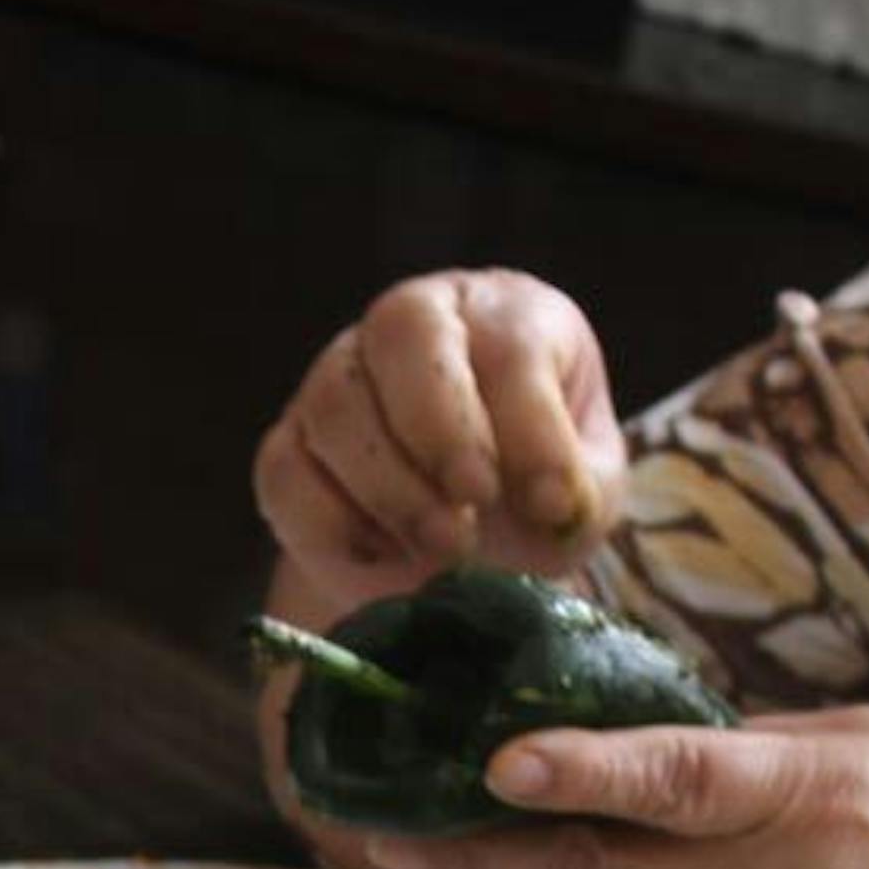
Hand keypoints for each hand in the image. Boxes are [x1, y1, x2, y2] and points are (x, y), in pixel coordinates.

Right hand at [253, 271, 623, 622]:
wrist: (463, 547)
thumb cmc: (531, 497)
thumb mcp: (582, 494)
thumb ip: (578, 494)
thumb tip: (552, 508)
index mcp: (502, 315)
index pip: (509, 343)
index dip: (530, 425)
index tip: (550, 503)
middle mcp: (413, 324)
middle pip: (403, 333)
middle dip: (442, 432)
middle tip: (475, 507)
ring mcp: (337, 378)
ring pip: (335, 406)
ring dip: (390, 489)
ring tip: (444, 548)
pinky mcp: (288, 446)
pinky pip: (286, 473)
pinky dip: (332, 523)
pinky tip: (384, 553)